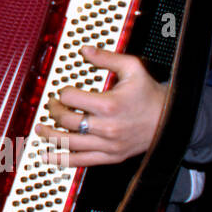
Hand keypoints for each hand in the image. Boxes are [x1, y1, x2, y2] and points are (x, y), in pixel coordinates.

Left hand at [36, 46, 167, 166]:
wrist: (171, 119)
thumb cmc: (150, 94)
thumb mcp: (133, 69)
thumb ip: (107, 58)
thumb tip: (85, 50)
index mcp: (109, 105)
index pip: (70, 99)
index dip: (62, 93)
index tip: (63, 91)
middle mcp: (106, 127)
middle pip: (67, 121)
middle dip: (54, 112)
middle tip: (51, 106)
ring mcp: (108, 144)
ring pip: (69, 143)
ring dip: (50, 136)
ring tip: (40, 129)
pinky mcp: (111, 156)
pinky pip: (81, 161)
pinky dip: (61, 160)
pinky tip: (47, 156)